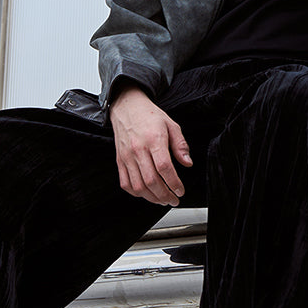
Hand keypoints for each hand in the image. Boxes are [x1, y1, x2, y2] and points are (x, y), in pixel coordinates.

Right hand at [109, 85, 191, 205]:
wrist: (127, 108)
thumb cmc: (151, 116)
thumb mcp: (172, 125)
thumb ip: (180, 145)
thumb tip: (188, 163)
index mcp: (154, 140)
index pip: (164, 168)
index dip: (174, 183)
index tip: (181, 190)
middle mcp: (138, 150)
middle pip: (151, 181)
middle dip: (165, 195)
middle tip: (174, 199)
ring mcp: (126, 157)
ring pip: (138, 186)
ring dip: (152, 198)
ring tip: (163, 200)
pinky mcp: (119, 161)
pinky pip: (125, 183)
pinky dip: (136, 193)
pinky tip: (147, 194)